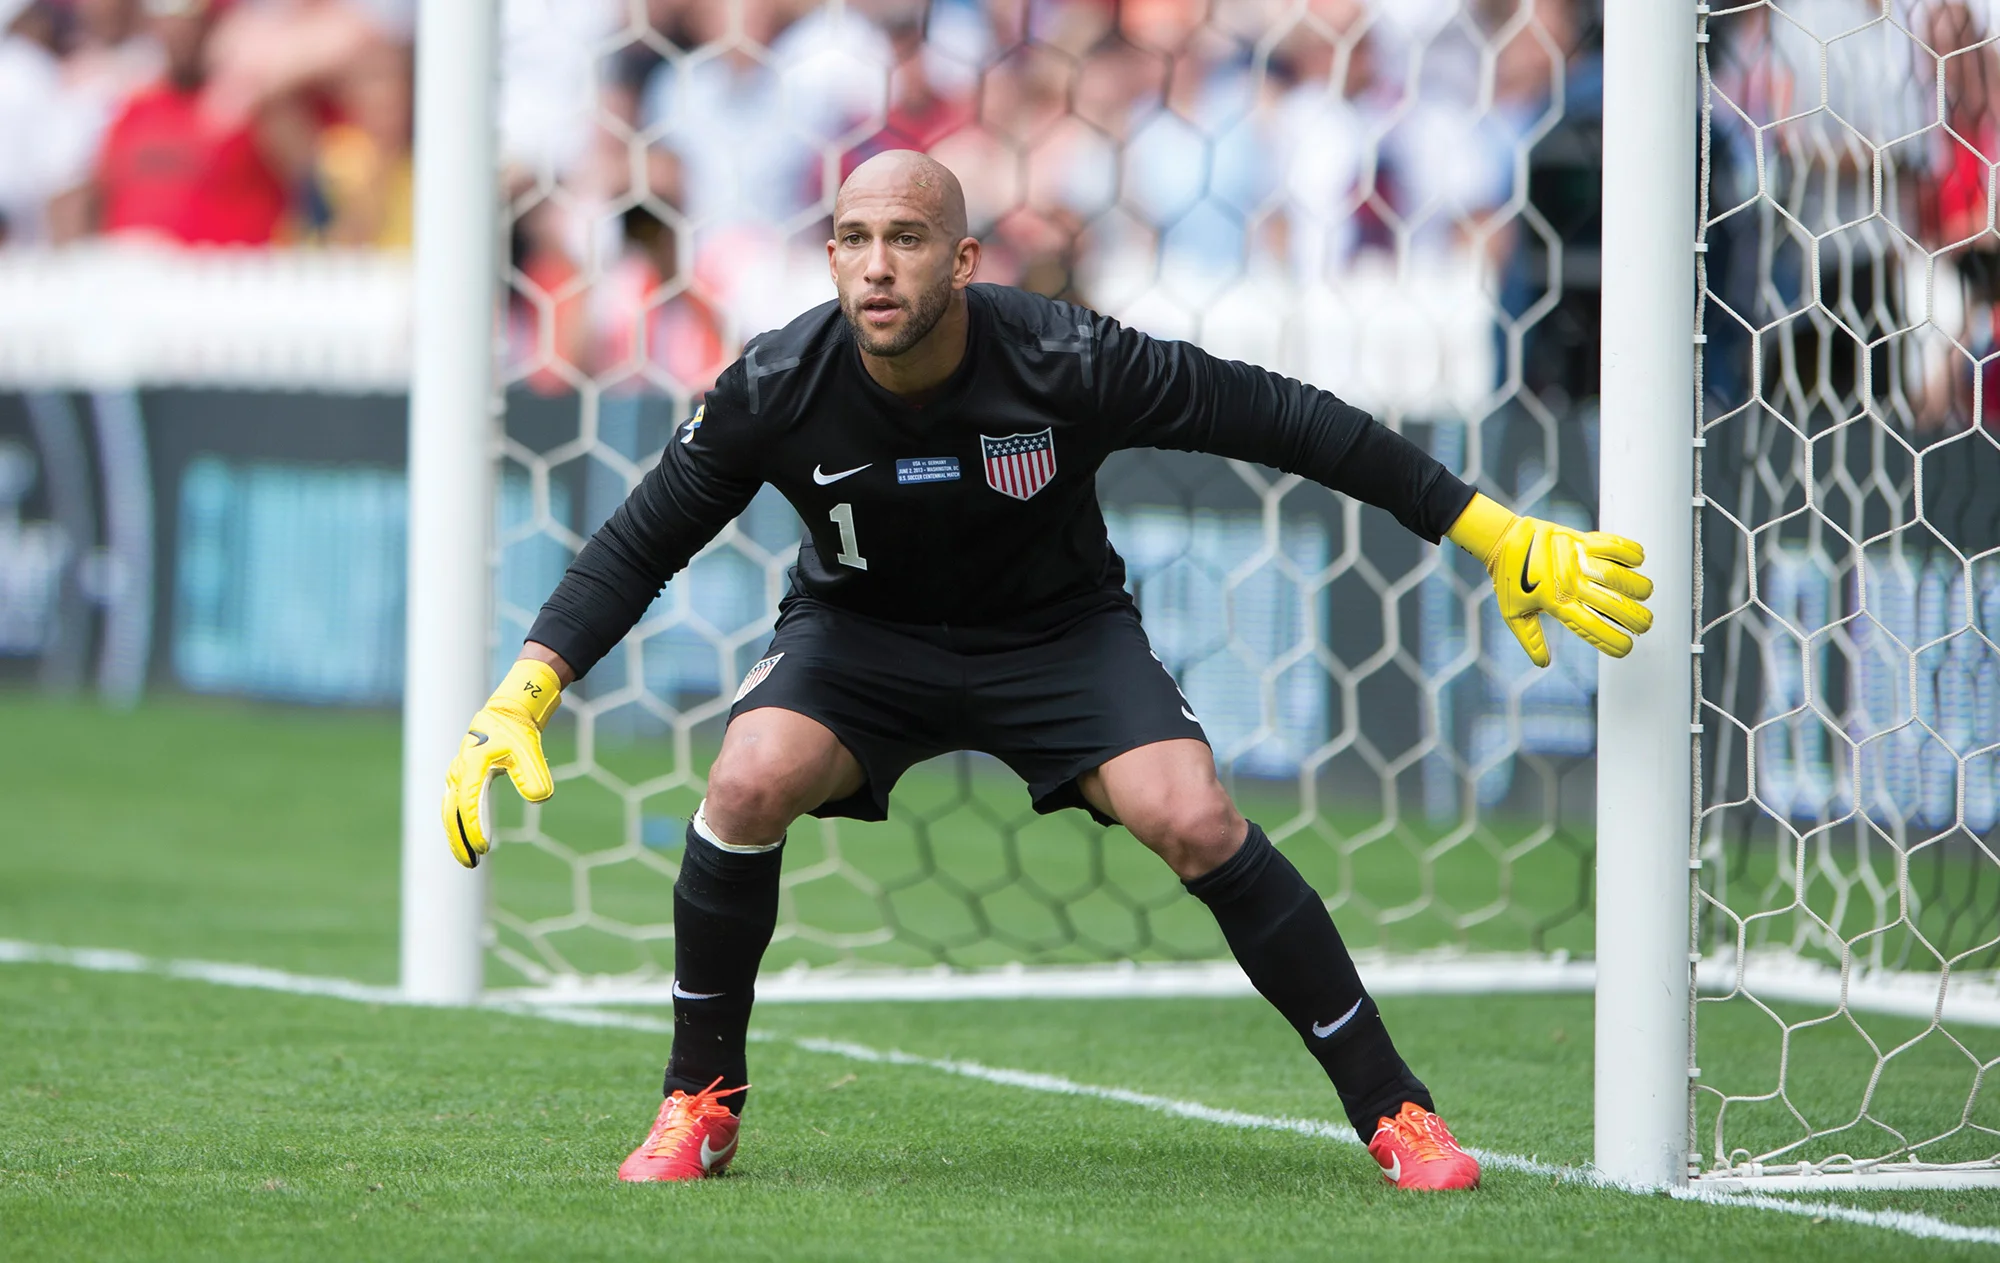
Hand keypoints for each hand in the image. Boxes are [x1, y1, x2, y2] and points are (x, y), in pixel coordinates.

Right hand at [440, 659, 561, 867]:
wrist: (507, 713)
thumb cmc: (519, 732)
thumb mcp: (530, 751)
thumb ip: (534, 774)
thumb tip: (539, 798)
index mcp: (472, 765)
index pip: (469, 803)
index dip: (474, 827)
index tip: (484, 848)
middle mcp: (459, 772)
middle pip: (451, 813)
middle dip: (459, 840)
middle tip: (470, 864)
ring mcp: (456, 775)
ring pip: (449, 811)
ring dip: (455, 835)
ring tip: (468, 859)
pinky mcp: (460, 778)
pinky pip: (453, 806)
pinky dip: (457, 824)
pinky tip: (467, 841)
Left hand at [1446, 493, 1654, 667]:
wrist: (1502, 540)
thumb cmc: (1509, 579)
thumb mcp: (1513, 614)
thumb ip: (1531, 639)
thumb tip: (1543, 664)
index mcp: (1555, 604)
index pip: (1591, 627)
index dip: (1612, 640)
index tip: (1627, 648)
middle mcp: (1569, 583)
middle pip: (1611, 604)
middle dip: (1635, 617)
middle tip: (1645, 624)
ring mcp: (1576, 560)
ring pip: (1616, 575)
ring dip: (1637, 586)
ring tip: (1646, 593)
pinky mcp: (1579, 539)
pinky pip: (1611, 545)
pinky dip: (1629, 551)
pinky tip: (1639, 561)